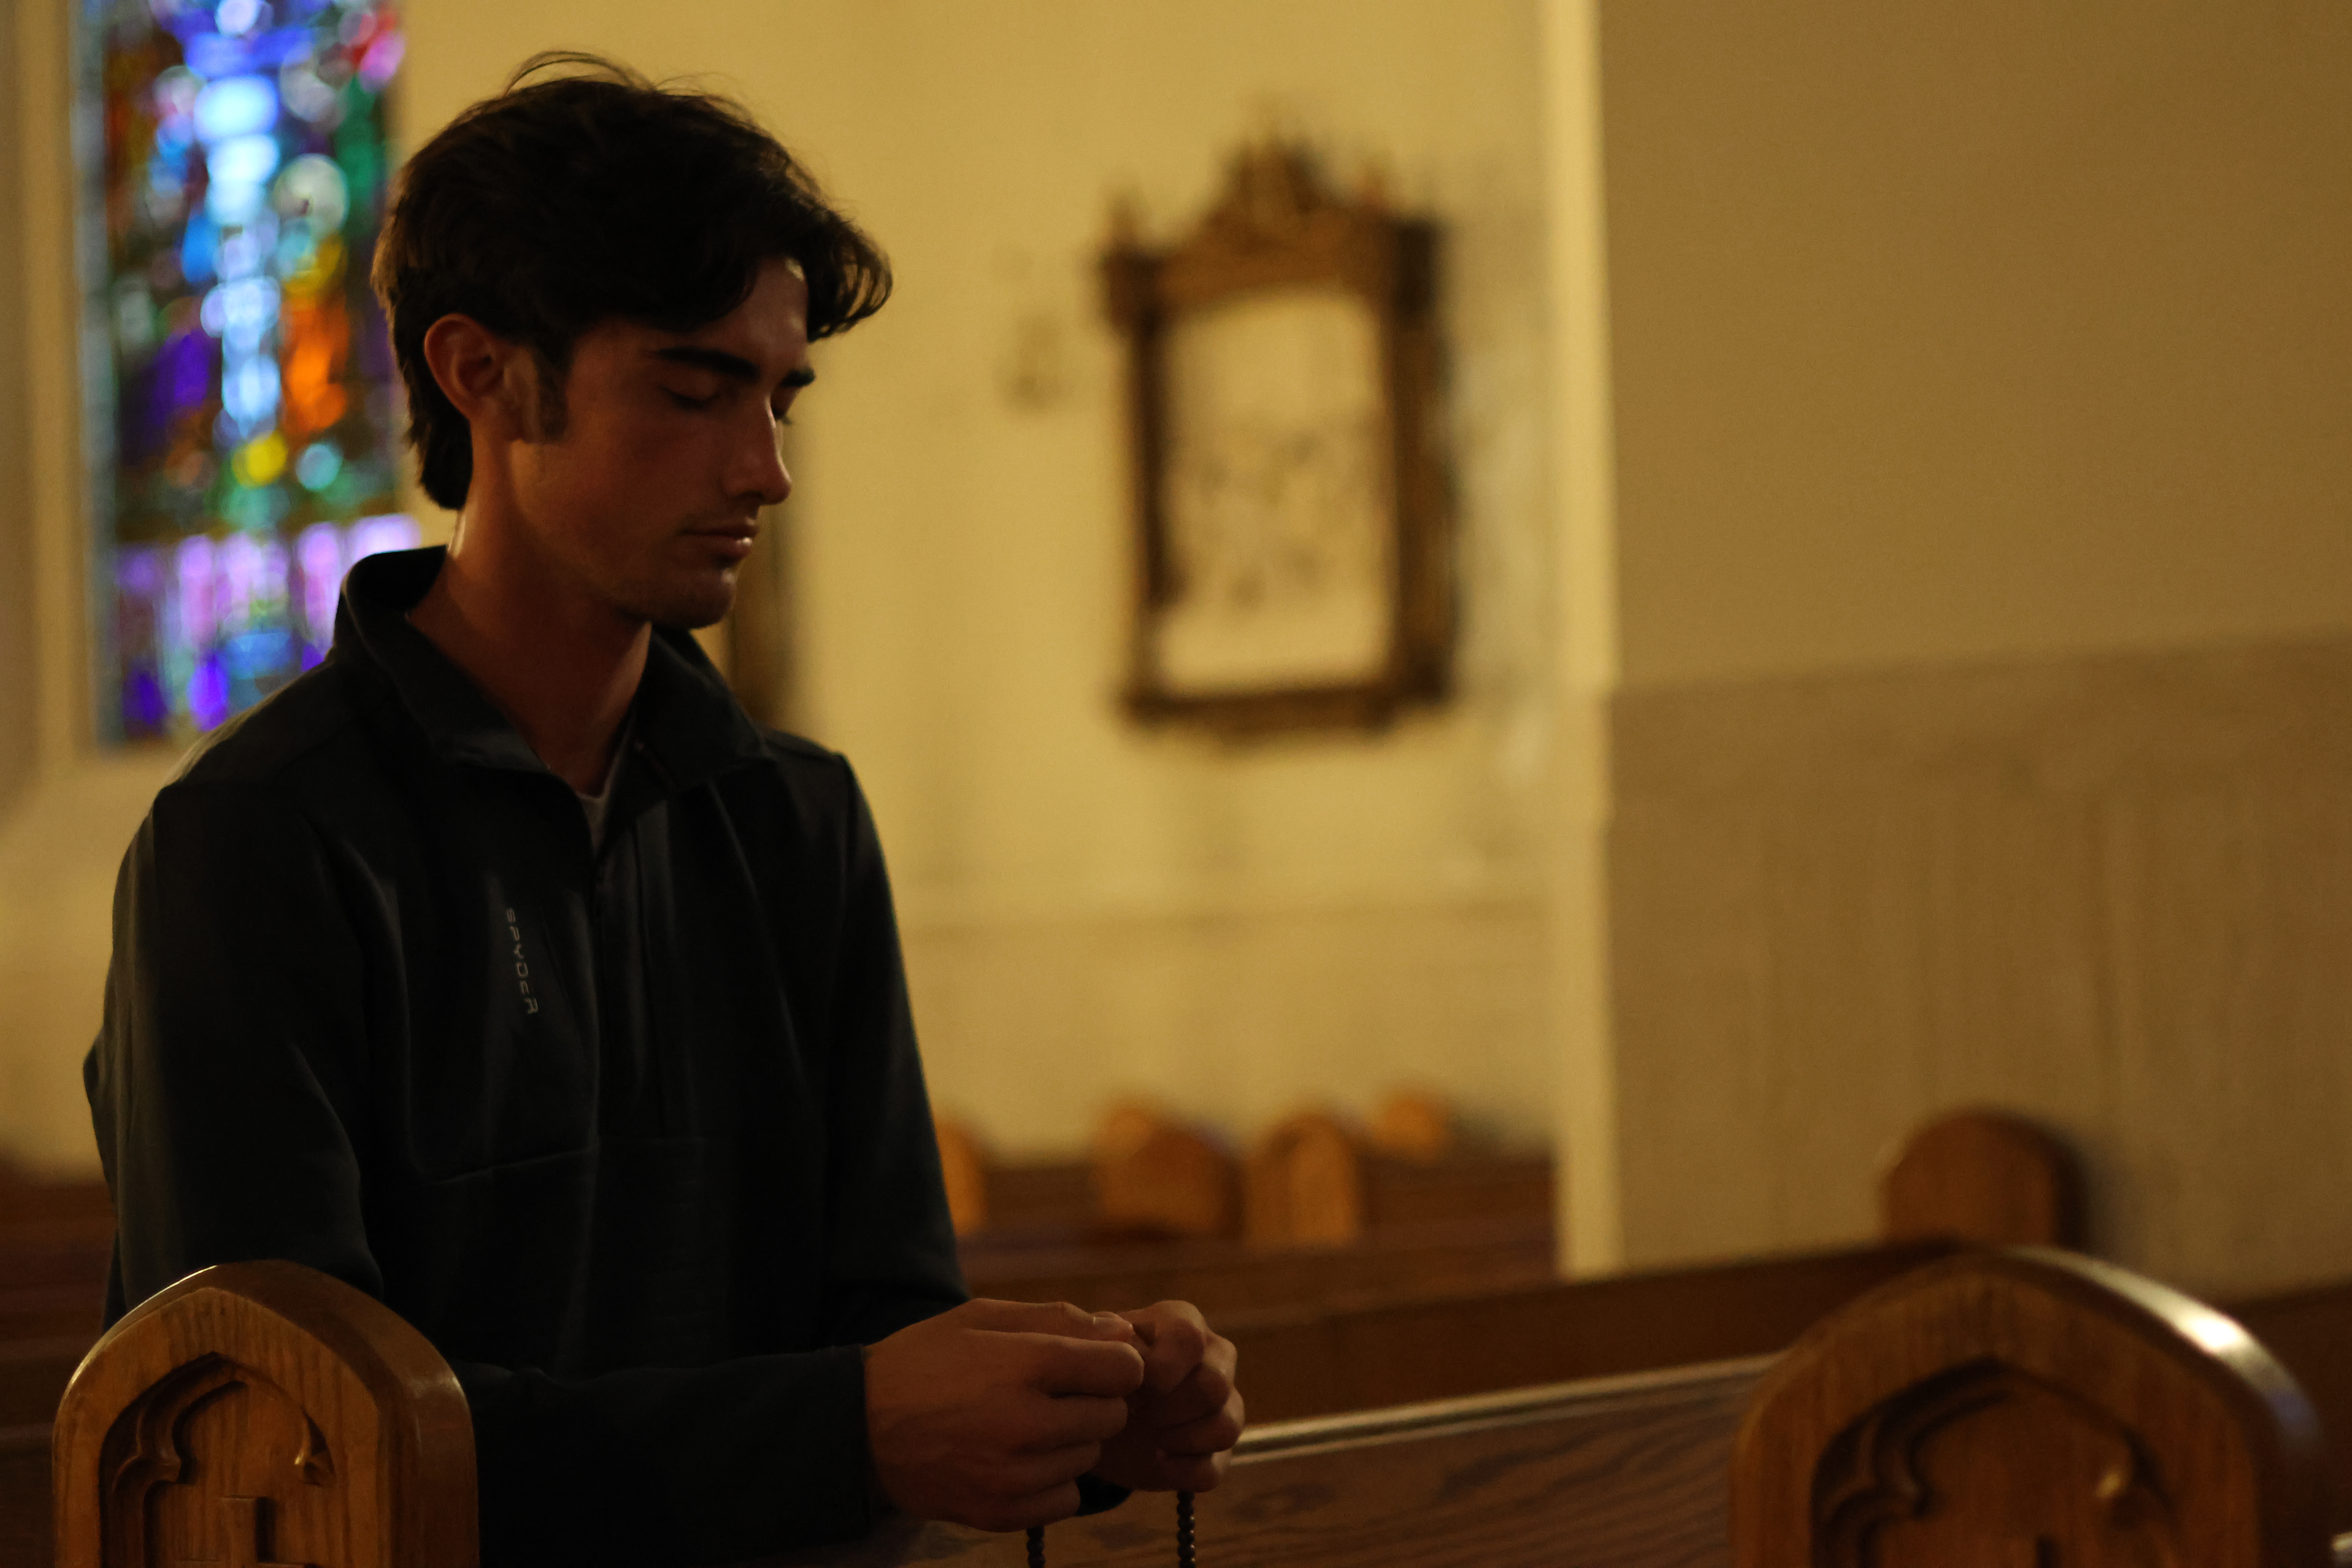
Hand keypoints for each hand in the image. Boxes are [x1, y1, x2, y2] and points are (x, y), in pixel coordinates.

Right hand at [863, 1298, 1145, 1530]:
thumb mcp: (984, 1317)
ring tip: (1025, 1423)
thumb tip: (1122, 1331)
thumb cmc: (926, 1360)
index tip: (1093, 1362)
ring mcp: (1015, 1476)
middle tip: (1052, 1393)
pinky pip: (1067, 1497)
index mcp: (1026, 1364)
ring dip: (1071, 1439)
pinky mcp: (1002, 1512)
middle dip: (1093, 1399)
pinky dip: (1053, 1480)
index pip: (1123, 1369)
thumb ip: (1058, 1319)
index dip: (1114, 1361)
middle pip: (1112, 1415)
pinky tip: (1018, 1459)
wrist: (861, 1427)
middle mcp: (1027, 1424)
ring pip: (1090, 1456)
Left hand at [1091, 1300, 1244, 1492]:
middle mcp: (1215, 1358)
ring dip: (1178, 1438)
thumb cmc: (1096, 1374)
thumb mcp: (1090, 1349)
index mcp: (1184, 1324)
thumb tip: (1125, 1335)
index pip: (1190, 1339)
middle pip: (1214, 1385)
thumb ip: (1104, 1337)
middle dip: (1167, 1408)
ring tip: (1147, 1434)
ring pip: (1225, 1427)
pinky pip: (1213, 1469)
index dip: (1158, 1368)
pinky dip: (1179, 1471)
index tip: (1126, 1386)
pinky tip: (1154, 1459)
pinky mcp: (1218, 1452)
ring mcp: (1224, 1405)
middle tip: (1133, 1413)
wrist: (1094, 1417)